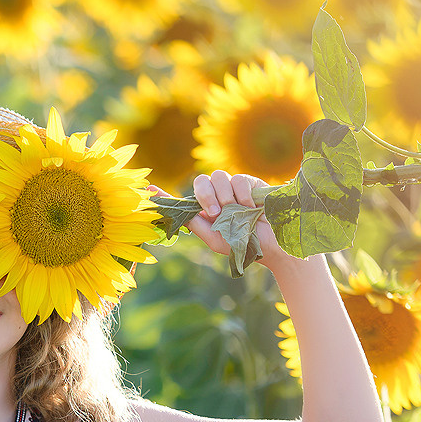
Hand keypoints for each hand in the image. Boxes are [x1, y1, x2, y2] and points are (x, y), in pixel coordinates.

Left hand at [154, 170, 293, 269]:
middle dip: (205, 195)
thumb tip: (178, 213)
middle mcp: (216, 197)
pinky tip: (249, 207)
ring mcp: (233, 189)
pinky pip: (239, 178)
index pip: (182, 199)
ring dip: (224, 195)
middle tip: (215, 212)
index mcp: (204, 210)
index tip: (149, 188)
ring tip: (236, 212)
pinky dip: (242, 193)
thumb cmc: (242, 244)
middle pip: (200, 181)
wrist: (272, 244)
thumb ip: (196, 225)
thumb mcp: (214, 238)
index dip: (164, 193)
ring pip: (219, 177)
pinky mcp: (250, 183)